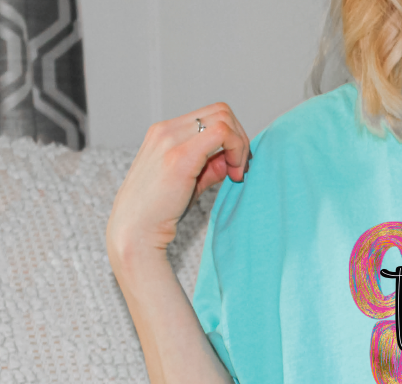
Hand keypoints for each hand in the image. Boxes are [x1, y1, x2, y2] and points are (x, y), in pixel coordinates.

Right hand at [106, 102, 250, 260]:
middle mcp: (166, 130)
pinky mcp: (180, 156)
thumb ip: (210, 167)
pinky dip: (237, 150)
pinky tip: (234, 175)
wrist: (136, 230)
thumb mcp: (189, 182)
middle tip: (240, 169)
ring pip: (224, 118)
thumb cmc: (160, 211)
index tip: (235, 165)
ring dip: (240, 144)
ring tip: (236, 173)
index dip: (232, 137)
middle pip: (221, 111)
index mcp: (165, 132)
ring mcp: (171, 139)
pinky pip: (222, 133)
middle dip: (240, 137)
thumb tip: (232, 159)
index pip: (211, 116)